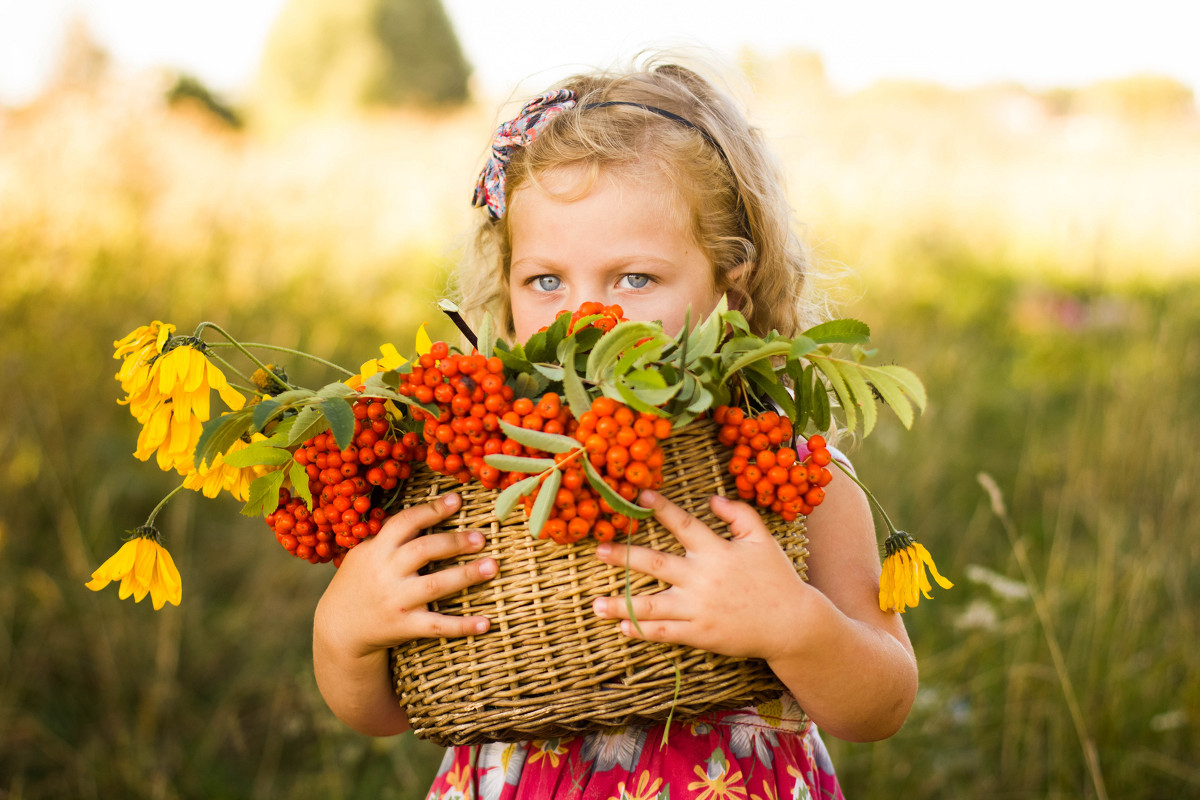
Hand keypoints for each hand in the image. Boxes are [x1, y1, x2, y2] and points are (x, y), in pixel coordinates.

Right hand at [315, 492, 497, 659]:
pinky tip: (486, 623)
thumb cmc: (359, 583)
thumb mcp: (364, 554)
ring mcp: (395, 600)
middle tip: (481, 538)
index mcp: (376, 549)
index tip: (457, 500)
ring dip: (465, 575)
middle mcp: (385, 572)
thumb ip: (390, 535)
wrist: (339, 630)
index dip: (431, 510)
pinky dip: (462, 626)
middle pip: (423, 550)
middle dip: (454, 542)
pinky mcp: (404, 626)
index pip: (405, 522)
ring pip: (435, 585)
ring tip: (492, 567)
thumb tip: (428, 509)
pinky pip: (437, 626)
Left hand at [591, 490, 812, 660]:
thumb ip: (738, 514)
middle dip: (623, 557)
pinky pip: (665, 632)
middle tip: (598, 550)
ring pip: (651, 605)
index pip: (683, 524)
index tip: (639, 496)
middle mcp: (702, 578)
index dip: (660, 508)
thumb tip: (710, 498)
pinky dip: (643, 631)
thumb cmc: (776, 578)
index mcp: (717, 551)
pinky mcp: (700, 635)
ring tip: (596, 604)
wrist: (792, 624)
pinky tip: (624, 628)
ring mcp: (698, 609)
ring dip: (621, 605)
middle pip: (654, 563)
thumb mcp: (762, 539)